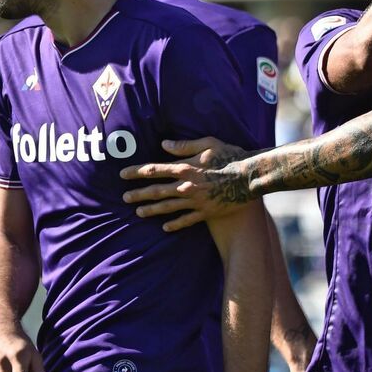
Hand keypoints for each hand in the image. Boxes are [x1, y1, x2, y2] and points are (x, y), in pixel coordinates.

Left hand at [121, 138, 251, 230]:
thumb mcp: (208, 144)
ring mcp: (195, 201)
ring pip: (167, 207)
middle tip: (124, 198)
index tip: (122, 174)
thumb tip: (163, 144)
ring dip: (151, 210)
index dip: (137, 172)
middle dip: (138, 194)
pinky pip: (186, 220)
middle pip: (156, 191)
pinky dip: (174, 224)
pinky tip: (165, 227)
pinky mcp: (206, 212)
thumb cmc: (230, 156)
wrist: (249, 178)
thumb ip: (184, 146)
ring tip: (138, 212)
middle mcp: (186, 186)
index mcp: (185, 168)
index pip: (154, 170)